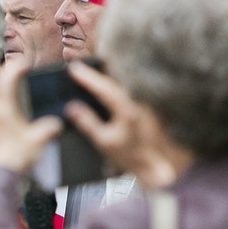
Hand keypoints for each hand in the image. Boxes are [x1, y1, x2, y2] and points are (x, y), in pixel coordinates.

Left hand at [0, 61, 63, 172]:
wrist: (0, 176)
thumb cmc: (17, 157)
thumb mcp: (38, 139)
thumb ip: (49, 128)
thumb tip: (56, 124)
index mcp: (5, 110)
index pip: (6, 81)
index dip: (15, 68)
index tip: (23, 62)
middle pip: (2, 89)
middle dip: (12, 78)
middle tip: (22, 71)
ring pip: (1, 102)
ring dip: (11, 94)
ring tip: (23, 92)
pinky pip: (1, 115)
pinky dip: (10, 109)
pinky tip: (20, 116)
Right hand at [66, 63, 192, 189]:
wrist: (156, 164)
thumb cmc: (130, 155)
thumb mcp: (103, 142)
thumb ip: (87, 123)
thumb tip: (71, 107)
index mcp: (126, 108)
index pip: (104, 87)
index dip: (87, 77)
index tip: (73, 69)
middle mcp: (137, 99)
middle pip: (114, 76)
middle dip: (96, 69)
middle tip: (78, 64)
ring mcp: (142, 100)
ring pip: (121, 81)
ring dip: (105, 74)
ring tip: (88, 72)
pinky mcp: (143, 104)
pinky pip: (125, 88)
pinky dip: (112, 84)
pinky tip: (102, 85)